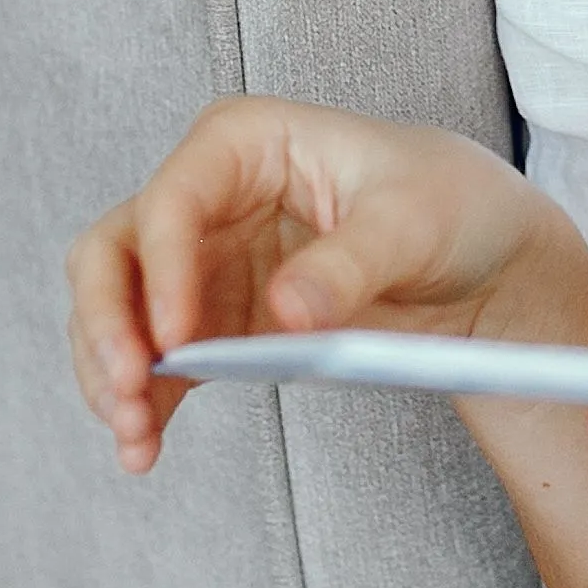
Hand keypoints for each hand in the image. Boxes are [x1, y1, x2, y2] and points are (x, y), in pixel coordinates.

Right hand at [66, 95, 572, 474]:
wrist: (480, 256)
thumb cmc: (449, 204)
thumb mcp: (413, 223)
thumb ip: (349, 264)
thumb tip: (286, 311)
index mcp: (245, 141)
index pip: (172, 200)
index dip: (161, 270)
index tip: (175, 338)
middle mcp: (208, 196)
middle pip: (116, 251)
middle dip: (106, 322)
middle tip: (127, 388)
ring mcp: (204, 260)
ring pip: (120, 312)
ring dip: (113, 374)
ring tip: (135, 436)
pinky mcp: (215, 318)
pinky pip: (157, 360)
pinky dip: (145, 401)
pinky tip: (146, 446)